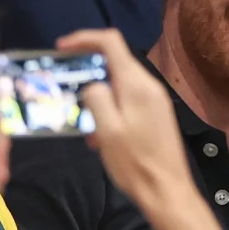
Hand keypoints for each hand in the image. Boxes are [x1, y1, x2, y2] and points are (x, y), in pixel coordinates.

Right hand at [56, 29, 191, 199]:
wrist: (168, 191)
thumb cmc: (135, 162)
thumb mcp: (107, 131)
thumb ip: (97, 99)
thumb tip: (92, 84)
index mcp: (137, 84)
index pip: (111, 42)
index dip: (84, 38)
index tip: (61, 48)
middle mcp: (150, 86)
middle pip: (116, 61)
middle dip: (89, 70)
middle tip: (66, 87)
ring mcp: (156, 101)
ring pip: (120, 84)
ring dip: (98, 96)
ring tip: (83, 123)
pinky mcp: (158, 115)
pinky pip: (129, 101)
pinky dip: (111, 110)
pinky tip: (101, 137)